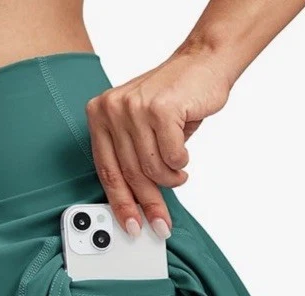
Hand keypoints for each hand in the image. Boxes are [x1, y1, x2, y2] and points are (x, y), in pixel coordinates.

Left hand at [86, 48, 230, 237]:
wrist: (204, 62)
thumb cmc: (173, 99)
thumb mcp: (140, 126)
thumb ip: (130, 156)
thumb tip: (134, 203)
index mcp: (100, 115)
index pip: (106, 170)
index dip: (119, 203)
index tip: (130, 225)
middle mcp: (112, 110)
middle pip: (129, 174)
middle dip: (147, 204)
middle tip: (160, 223)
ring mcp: (134, 108)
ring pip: (151, 168)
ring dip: (169, 179)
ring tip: (178, 175)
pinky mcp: (160, 108)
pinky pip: (171, 155)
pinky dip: (181, 162)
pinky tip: (183, 156)